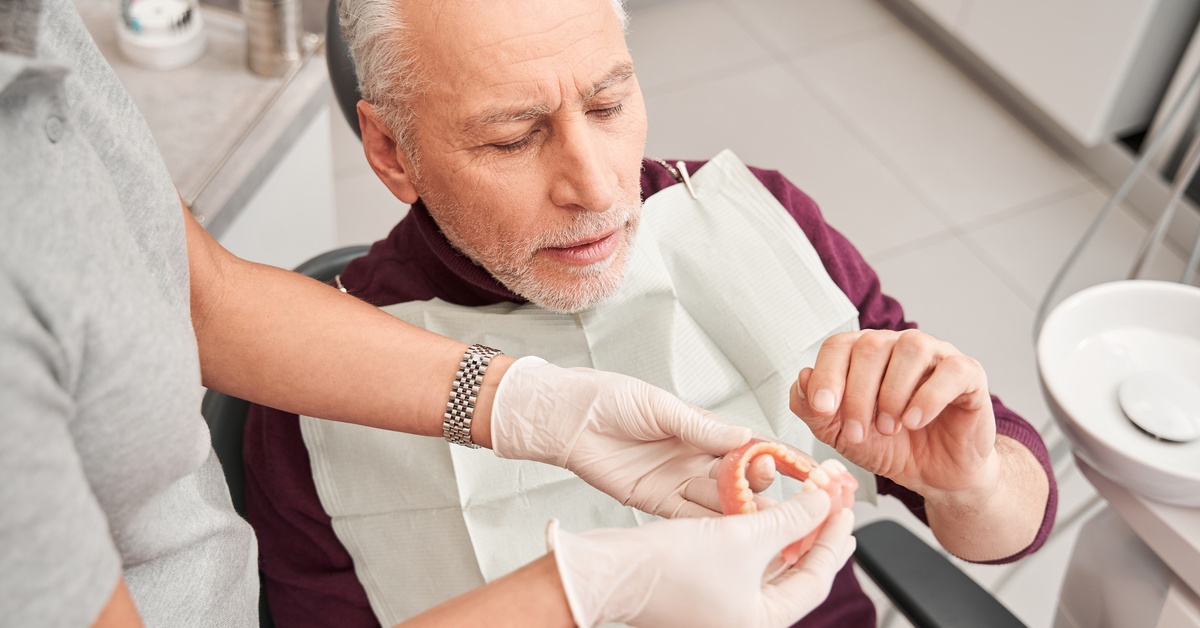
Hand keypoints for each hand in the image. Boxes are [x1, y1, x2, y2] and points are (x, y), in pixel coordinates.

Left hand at [489, 356, 775, 517]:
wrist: (565, 417)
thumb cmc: (607, 399)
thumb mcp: (659, 406)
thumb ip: (700, 427)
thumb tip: (744, 436)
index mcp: (700, 428)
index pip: (748, 443)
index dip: (776, 454)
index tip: (803, 464)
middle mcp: (693, 457)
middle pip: (738, 476)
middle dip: (757, 481)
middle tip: (766, 480)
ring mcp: (676, 481)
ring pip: (718, 500)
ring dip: (739, 508)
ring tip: (760, 513)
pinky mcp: (655, 502)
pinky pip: (688, 516)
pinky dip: (709, 524)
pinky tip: (729, 530)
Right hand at [548, 490, 855, 627]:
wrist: (608, 570)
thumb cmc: (667, 568)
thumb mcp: (742, 536)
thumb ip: (792, 518)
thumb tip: (824, 501)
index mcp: (761, 623)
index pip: (815, 578)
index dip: (833, 537)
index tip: (844, 506)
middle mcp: (744, 619)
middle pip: (796, 573)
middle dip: (814, 534)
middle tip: (833, 503)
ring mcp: (724, 606)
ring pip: (770, 564)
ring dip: (787, 530)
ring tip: (806, 500)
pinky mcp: (705, 588)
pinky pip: (745, 560)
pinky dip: (758, 534)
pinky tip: (767, 510)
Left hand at [790, 330, 998, 500]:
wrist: (935, 475)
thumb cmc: (890, 447)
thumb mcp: (841, 435)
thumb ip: (814, 411)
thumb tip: (801, 377)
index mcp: (865, 355)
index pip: (839, 345)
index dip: (826, 374)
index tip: (822, 409)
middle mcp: (899, 346)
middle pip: (871, 345)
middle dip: (858, 393)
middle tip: (859, 432)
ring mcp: (936, 356)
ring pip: (911, 348)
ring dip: (892, 393)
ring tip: (889, 427)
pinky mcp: (969, 375)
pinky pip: (951, 370)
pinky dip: (929, 397)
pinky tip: (915, 421)